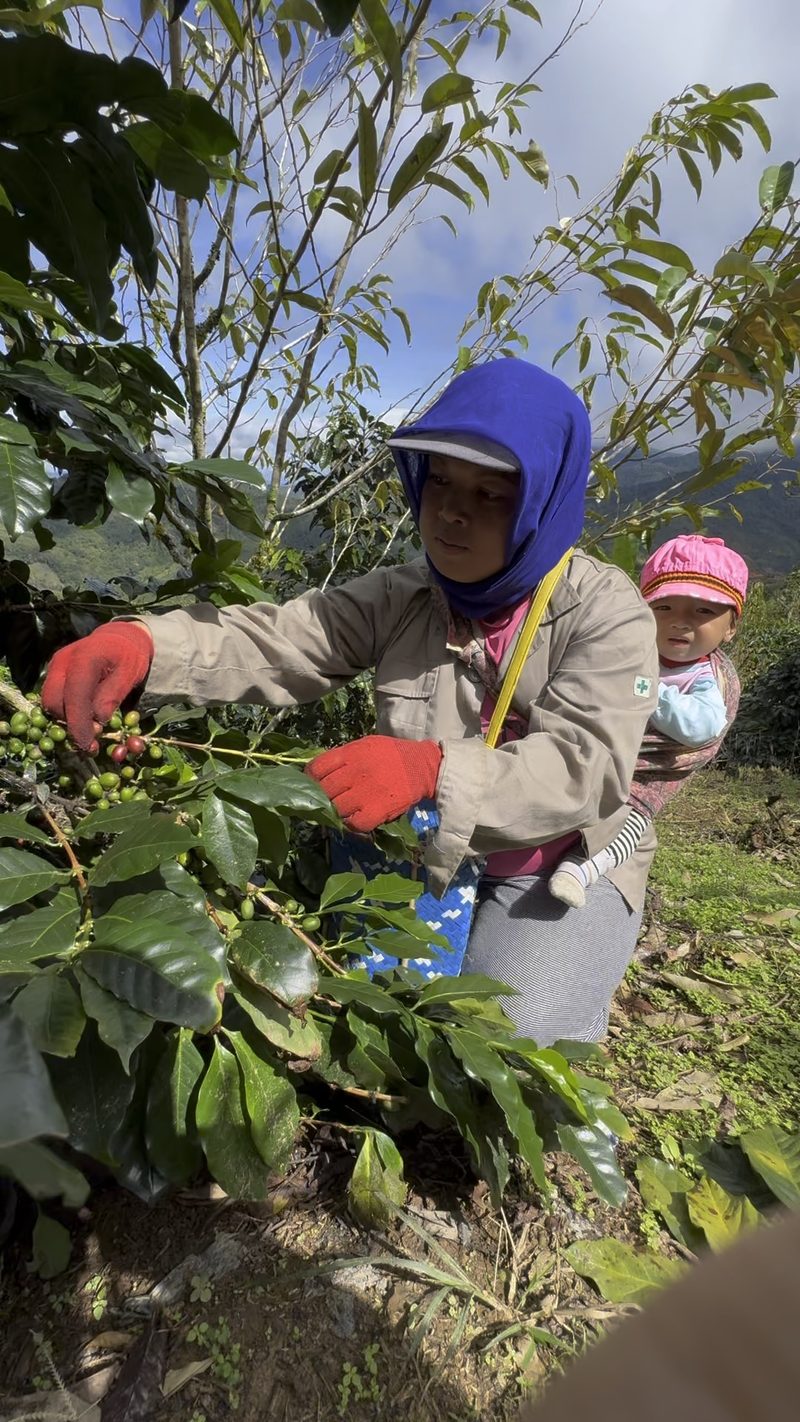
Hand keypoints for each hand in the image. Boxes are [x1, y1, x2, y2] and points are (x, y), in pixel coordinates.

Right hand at [42, 622, 153, 750]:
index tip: (87, 745)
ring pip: (49, 703)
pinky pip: (52, 699)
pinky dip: (65, 713)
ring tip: (90, 730)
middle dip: (70, 724)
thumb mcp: (130, 674)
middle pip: (54, 702)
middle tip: (93, 738)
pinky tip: (82, 720)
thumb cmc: (128, 656)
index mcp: (84, 658)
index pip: (75, 696)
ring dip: (66, 721)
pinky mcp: (53, 674)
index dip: (78, 724)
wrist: (120, 639)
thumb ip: (113, 696)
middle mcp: (62, 661)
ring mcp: (54, 667)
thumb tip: (98, 721)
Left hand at [306, 735, 441, 832]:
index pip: (317, 768)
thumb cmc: (391, 755)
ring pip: (337, 808)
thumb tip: (319, 771)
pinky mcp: (378, 809)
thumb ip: (343, 757)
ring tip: (344, 809)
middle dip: (323, 797)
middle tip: (328, 800)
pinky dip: (352, 824)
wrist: (422, 766)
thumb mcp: (365, 746)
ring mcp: (366, 792)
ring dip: (337, 811)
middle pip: (324, 790)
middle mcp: (356, 771)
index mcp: (351, 753)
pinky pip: (355, 823)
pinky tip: (356, 818)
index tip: (312, 784)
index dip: (310, 778)